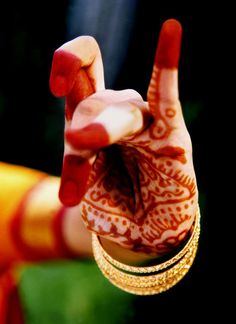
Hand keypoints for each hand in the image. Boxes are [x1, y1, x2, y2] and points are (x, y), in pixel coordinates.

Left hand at [50, 19, 197, 254]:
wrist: (144, 233)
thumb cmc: (115, 208)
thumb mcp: (86, 188)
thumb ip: (77, 162)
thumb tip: (75, 134)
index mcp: (94, 125)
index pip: (83, 76)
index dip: (68, 65)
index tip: (57, 84)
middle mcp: (119, 118)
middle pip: (96, 99)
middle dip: (84, 126)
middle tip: (79, 151)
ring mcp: (146, 126)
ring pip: (122, 107)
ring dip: (104, 128)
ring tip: (87, 148)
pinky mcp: (172, 138)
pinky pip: (167, 99)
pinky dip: (168, 67)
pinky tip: (171, 30)